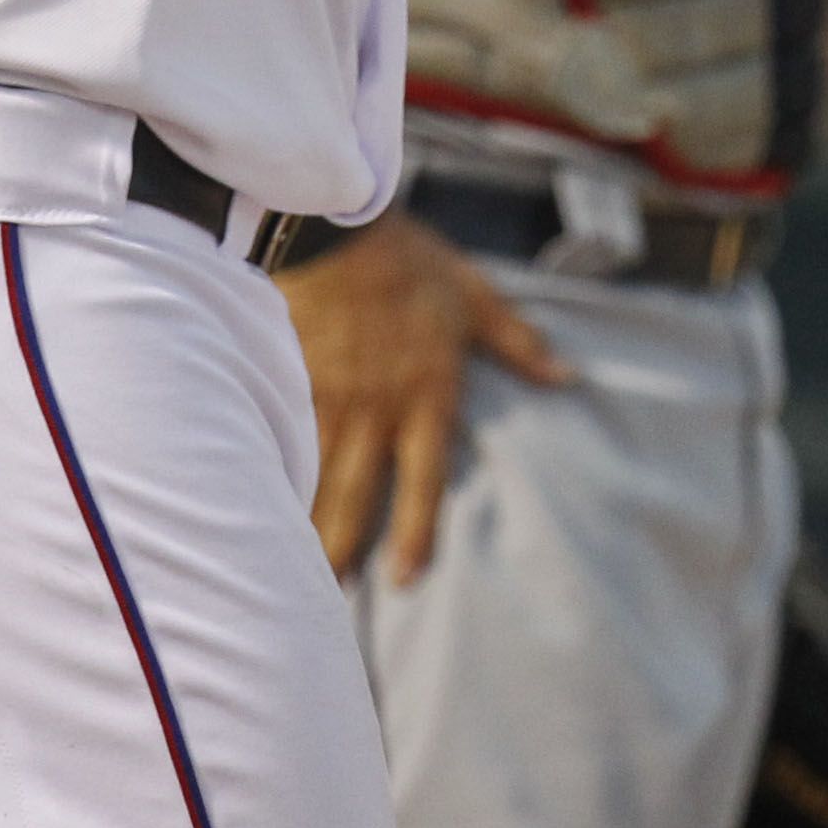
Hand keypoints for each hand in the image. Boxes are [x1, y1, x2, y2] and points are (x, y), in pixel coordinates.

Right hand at [275, 211, 568, 584]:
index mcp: (427, 393)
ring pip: (315, 479)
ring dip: (306, 528)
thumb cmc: (408, 259)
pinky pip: (282, 445)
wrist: (334, 226)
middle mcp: (377, 409)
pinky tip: (260, 511)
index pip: (422, 481)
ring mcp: (329, 400)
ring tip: (293, 572)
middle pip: (358, 496)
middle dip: (342, 550)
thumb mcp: (473, 295)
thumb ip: (517, 342)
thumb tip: (567, 376)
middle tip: (330, 600)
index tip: (403, 577)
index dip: (413, 534)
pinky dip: (274, 482)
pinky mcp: (291, 383)